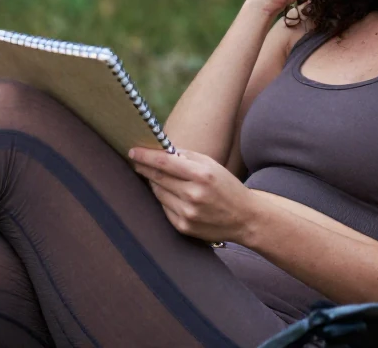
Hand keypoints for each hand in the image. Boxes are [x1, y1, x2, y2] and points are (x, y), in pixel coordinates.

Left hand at [128, 147, 257, 243]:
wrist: (244, 218)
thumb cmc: (226, 186)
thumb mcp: (211, 165)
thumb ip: (186, 157)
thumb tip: (160, 149)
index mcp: (202, 175)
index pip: (165, 162)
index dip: (146, 156)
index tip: (133, 151)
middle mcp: (193, 195)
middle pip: (158, 178)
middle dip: (145, 168)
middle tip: (137, 161)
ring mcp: (188, 213)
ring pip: (158, 193)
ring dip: (155, 184)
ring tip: (161, 178)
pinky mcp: (184, 226)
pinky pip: (164, 208)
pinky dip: (165, 199)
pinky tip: (173, 195)